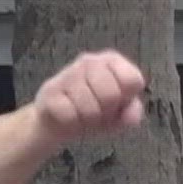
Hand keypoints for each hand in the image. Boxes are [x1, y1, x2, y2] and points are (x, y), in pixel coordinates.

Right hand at [31, 51, 145, 142]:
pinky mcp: (50, 90)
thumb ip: (132, 112)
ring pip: (90, 108)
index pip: (132, 79)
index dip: (126, 99)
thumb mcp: (120, 114)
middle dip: (106, 111)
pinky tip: (68, 115)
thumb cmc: (95, 111)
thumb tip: (132, 116)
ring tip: (82, 114)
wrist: (58, 122)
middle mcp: (90, 61)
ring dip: (88, 119)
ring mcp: (68, 73)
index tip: (118, 102)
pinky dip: (72, 122)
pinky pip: (70, 115)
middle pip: (111, 94)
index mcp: (112, 61)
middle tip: (98, 111)